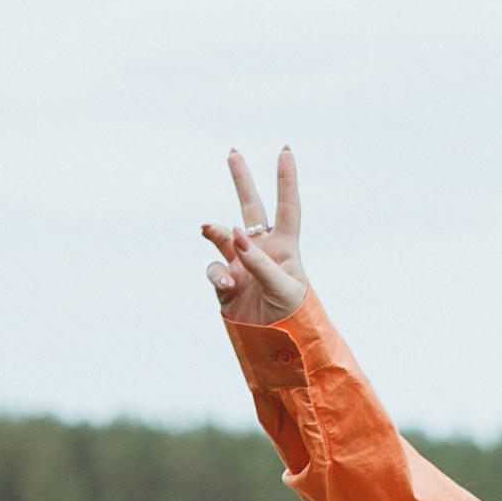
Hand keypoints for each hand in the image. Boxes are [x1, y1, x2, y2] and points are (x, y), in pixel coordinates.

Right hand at [203, 145, 309, 324]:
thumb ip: (259, 261)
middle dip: (242, 181)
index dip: (286, 180)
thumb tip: (233, 233)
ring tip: (208, 229)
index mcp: (285, 248)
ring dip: (215, 230)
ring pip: (222, 236)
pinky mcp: (226, 285)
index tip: (285, 151)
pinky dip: (216, 274)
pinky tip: (225, 285)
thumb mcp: (283, 288)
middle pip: (251, 208)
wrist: (279, 349)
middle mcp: (262, 252)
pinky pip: (214, 270)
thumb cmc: (293, 317)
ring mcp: (241, 267)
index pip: (287, 207)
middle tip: (233, 153)